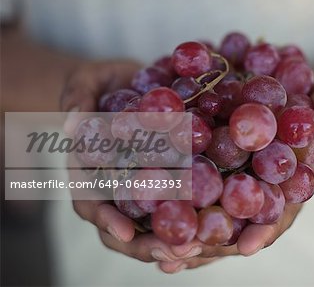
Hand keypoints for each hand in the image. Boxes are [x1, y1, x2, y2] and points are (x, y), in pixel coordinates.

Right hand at [62, 60, 192, 261]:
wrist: (123, 84)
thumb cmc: (97, 86)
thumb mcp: (83, 83)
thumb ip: (77, 99)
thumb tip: (72, 125)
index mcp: (90, 173)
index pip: (91, 203)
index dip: (106, 220)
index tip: (125, 233)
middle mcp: (117, 188)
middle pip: (128, 227)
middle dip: (151, 244)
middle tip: (179, 252)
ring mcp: (144, 186)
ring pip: (157, 223)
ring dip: (178, 239)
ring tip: (204, 247)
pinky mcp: (171, 176)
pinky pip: (182, 201)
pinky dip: (197, 217)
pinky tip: (218, 226)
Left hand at [157, 83, 313, 272]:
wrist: (278, 91)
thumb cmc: (303, 96)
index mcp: (286, 183)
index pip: (278, 212)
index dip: (264, 229)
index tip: (246, 246)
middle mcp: (256, 191)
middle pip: (235, 226)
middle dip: (210, 244)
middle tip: (183, 256)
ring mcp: (230, 185)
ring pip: (208, 219)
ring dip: (184, 237)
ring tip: (157, 252)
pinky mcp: (207, 172)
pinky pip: (188, 195)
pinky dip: (169, 208)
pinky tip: (145, 220)